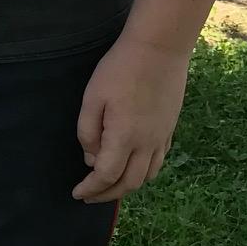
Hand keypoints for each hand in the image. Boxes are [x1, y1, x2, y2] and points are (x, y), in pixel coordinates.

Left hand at [73, 34, 190, 201]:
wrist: (159, 49)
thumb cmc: (119, 70)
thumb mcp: (92, 99)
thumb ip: (88, 133)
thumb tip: (90, 159)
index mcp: (124, 138)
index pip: (106, 176)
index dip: (91, 189)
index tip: (77, 194)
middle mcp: (147, 144)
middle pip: (129, 183)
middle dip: (107, 194)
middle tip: (89, 196)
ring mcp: (162, 137)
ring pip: (147, 176)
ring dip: (127, 186)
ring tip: (109, 185)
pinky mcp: (169, 128)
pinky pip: (158, 161)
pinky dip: (143, 172)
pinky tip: (132, 166)